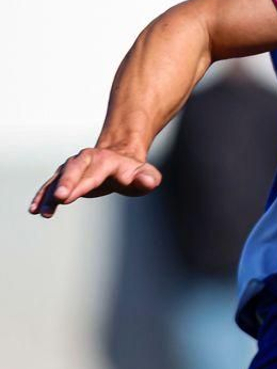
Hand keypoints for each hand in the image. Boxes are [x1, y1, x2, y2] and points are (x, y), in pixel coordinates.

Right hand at [29, 147, 161, 217]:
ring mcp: (74, 166)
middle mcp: (87, 160)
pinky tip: (35, 209)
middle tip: (58, 198)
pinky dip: (43, 196)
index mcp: (107, 160)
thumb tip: (148, 182)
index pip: (93, 173)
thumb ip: (147, 178)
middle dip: (64, 183)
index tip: (69, 197)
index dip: (81, 184)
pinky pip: (51, 185)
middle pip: (73, 170)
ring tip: (41, 211)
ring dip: (49, 194)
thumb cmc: (134, 171)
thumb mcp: (146, 174)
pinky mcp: (66, 175)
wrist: (120, 158)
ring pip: (58, 178)